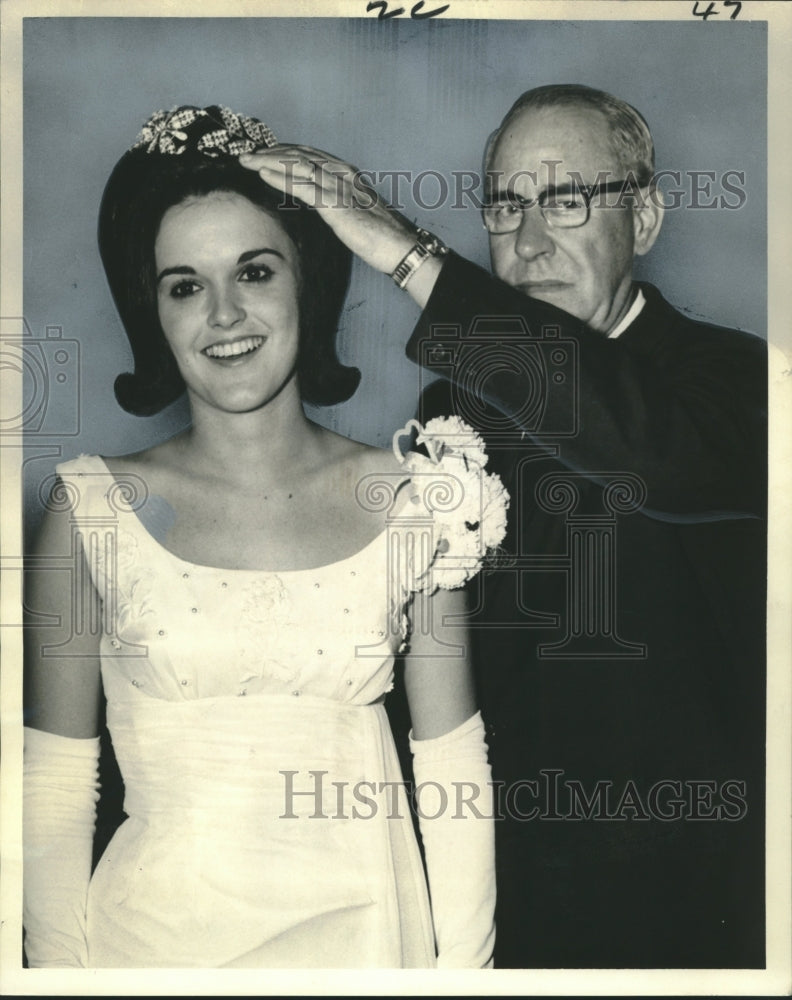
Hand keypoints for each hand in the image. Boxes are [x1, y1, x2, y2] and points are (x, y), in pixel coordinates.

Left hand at [239, 144, 418, 274]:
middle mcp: (342, 174)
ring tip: (247, 161)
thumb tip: (322, 203)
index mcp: (347, 173)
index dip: (284, 151)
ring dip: (268, 161)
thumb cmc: (382, 235)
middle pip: (300, 155)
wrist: (399, 247)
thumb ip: (339, 201)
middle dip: (270, 153)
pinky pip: (303, 187)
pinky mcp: (335, 205)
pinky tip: (262, 175)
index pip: (310, 154)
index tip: (263, 154)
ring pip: (297, 165)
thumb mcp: (357, 210)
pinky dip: (280, 178)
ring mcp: (339, 187)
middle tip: (247, 155)